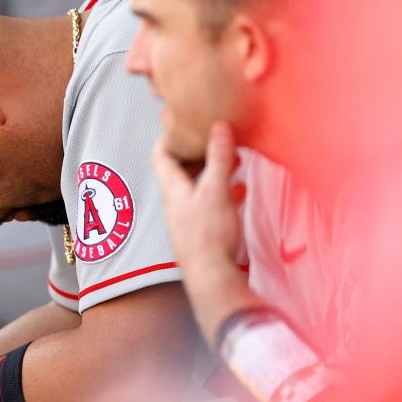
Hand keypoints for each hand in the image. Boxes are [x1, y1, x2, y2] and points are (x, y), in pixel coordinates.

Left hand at [153, 122, 259, 345]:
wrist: (211, 278)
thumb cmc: (209, 235)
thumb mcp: (216, 190)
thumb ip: (219, 158)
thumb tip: (219, 127)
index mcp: (173, 189)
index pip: (160, 156)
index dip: (169, 137)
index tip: (183, 123)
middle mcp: (176, 202)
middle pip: (181, 170)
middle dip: (199, 152)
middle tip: (215, 139)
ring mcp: (188, 218)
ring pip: (198, 186)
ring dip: (214, 171)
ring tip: (234, 160)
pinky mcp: (202, 232)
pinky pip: (210, 204)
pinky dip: (223, 192)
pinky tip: (240, 191)